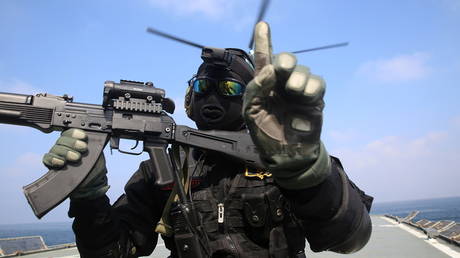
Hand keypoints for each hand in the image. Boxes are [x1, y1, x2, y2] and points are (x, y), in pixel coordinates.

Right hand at [43, 128, 108, 198]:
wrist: (92, 184)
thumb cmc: (95, 168)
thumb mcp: (98, 154)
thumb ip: (93, 144)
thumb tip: (92, 136)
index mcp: (76, 141)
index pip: (71, 132)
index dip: (75, 133)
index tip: (84, 137)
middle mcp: (65, 147)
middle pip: (62, 139)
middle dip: (73, 143)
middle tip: (83, 148)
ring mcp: (58, 155)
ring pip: (55, 148)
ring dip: (65, 152)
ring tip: (76, 158)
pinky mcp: (52, 165)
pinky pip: (47, 158)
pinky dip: (53, 159)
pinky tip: (61, 162)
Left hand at [243, 22, 329, 188]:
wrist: (287, 155)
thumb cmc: (266, 134)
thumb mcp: (251, 113)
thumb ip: (254, 90)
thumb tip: (268, 70)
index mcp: (264, 86)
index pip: (264, 60)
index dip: (264, 42)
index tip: (262, 26)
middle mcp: (282, 85)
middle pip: (286, 61)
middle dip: (286, 60)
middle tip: (284, 68)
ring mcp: (299, 91)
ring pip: (303, 70)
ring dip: (298, 77)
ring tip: (294, 91)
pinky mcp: (315, 99)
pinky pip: (318, 83)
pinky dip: (312, 85)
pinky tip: (305, 95)